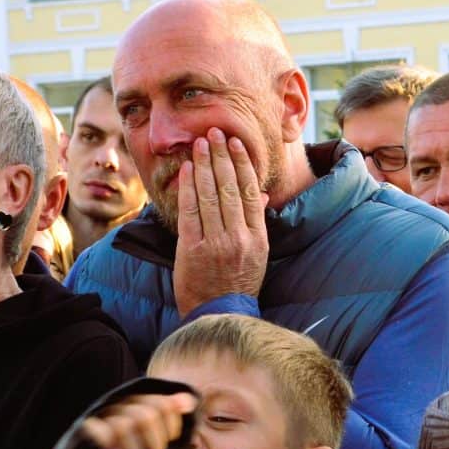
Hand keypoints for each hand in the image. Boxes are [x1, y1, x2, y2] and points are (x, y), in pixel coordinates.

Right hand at [78, 392, 195, 448]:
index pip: (161, 403)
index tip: (172, 441)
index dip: (172, 422)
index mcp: (133, 403)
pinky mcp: (79, 432)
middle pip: (147, 414)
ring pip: (125, 424)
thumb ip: (168, 421)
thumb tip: (191, 401)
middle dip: (156, 441)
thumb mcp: (148, 441)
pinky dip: (109, 444)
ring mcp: (96, 417)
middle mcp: (115, 405)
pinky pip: (97, 430)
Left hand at [171, 129, 268, 316]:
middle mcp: (239, 239)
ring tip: (199, 144)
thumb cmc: (237, 283)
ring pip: (210, 196)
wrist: (218, 315)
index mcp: (257, 238)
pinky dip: (187, 189)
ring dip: (204, 166)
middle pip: (231, 189)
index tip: (236, 144)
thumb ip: (258, 224)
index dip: (243, 164)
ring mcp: (215, 244)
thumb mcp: (257, 256)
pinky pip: (190, 213)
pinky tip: (185, 171)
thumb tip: (262, 196)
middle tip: (215, 133)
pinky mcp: (192, 250)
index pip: (251, 192)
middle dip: (221, 157)